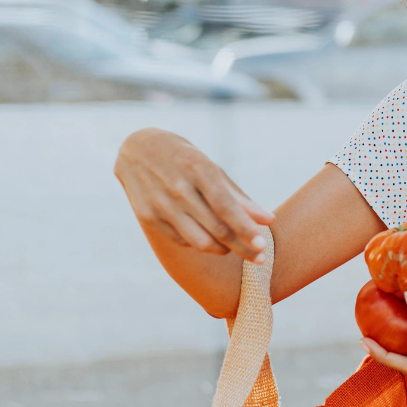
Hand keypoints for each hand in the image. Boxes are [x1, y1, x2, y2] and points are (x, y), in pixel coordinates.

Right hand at [114, 128, 274, 262]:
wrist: (137, 148)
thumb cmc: (186, 159)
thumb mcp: (213, 169)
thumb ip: (239, 197)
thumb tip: (269, 220)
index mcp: (199, 169)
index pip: (226, 207)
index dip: (246, 229)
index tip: (263, 245)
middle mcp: (178, 188)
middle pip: (217, 228)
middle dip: (242, 247)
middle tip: (260, 258)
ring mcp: (160, 204)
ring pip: (199, 241)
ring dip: (223, 250)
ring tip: (235, 248)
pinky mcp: (147, 217)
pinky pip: (182, 240)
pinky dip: (200, 244)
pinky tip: (210, 240)